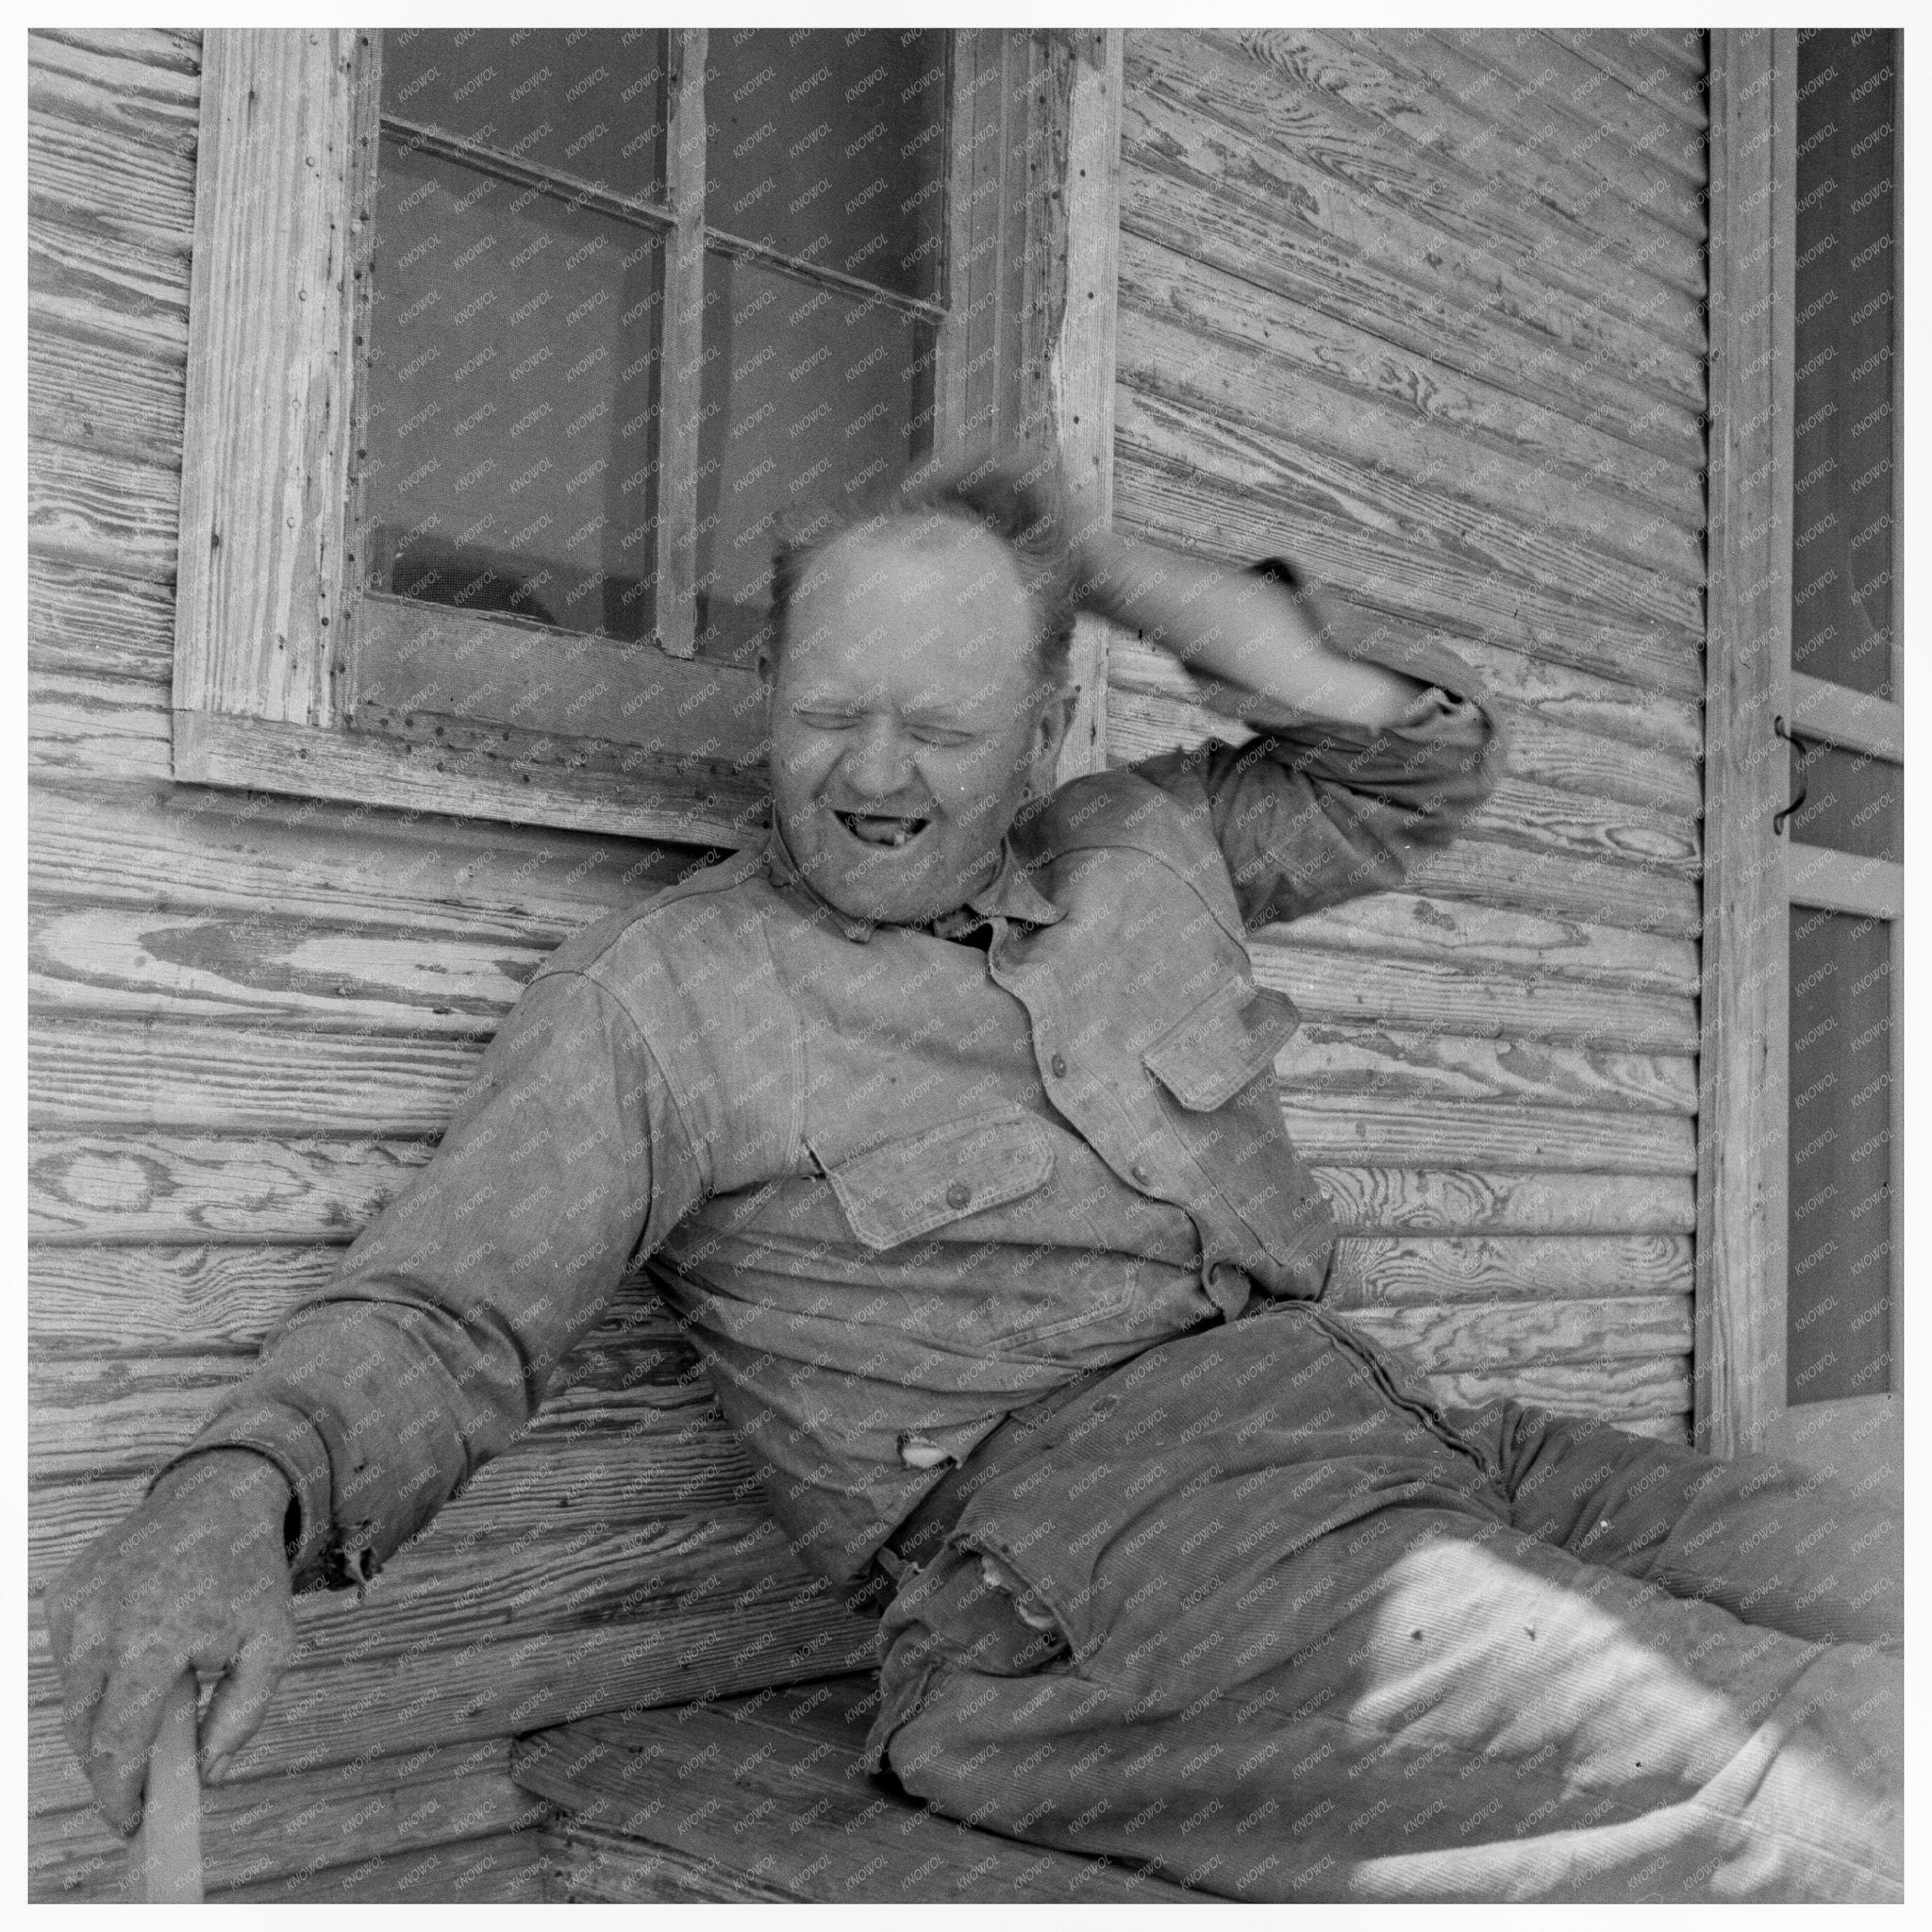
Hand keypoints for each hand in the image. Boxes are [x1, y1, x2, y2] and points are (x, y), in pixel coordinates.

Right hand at [46, 1448, 297, 1833]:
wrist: (216, 1498)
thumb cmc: (248, 1575)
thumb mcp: (271, 1641)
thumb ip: (242, 1714)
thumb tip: (207, 1774)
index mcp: (154, 1637)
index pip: (118, 1741)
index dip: (120, 1793)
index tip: (133, 1823)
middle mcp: (102, 1624)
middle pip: (88, 1731)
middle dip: (112, 1769)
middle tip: (142, 1788)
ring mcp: (75, 1608)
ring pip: (75, 1701)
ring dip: (106, 1721)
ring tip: (154, 1706)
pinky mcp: (62, 1596)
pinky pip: (70, 1663)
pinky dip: (97, 1679)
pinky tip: (136, 1659)